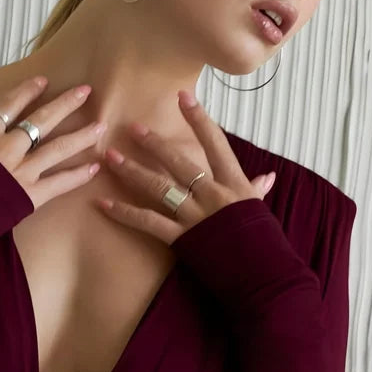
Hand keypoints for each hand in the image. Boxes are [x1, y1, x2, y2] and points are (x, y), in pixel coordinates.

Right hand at [0, 76, 105, 210]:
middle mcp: (8, 147)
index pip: (10, 105)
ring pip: (58, 148)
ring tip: (101, 126)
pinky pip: (60, 183)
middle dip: (66, 104)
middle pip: (42, 120)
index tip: (44, 81)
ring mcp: (22, 171)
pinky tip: (95, 168)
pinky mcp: (30, 196)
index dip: (28, 91)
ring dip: (81, 136)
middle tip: (86, 91)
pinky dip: (78, 176)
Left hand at [94, 90, 276, 245]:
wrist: (264, 275)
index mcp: (234, 183)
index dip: (198, 118)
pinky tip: (104, 204)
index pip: (215, 143)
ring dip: (132, 171)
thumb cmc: (265, 244)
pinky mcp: (182, 238)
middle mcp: (213, 194)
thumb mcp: (260, 211)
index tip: (183, 96)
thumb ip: (258, 191)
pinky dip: (124, 213)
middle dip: (153, 143)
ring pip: (158, 186)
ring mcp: (196, 216)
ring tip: (111, 157)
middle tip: (132, 128)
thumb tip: (268, 177)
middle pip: (179, 161)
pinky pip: (148, 222)